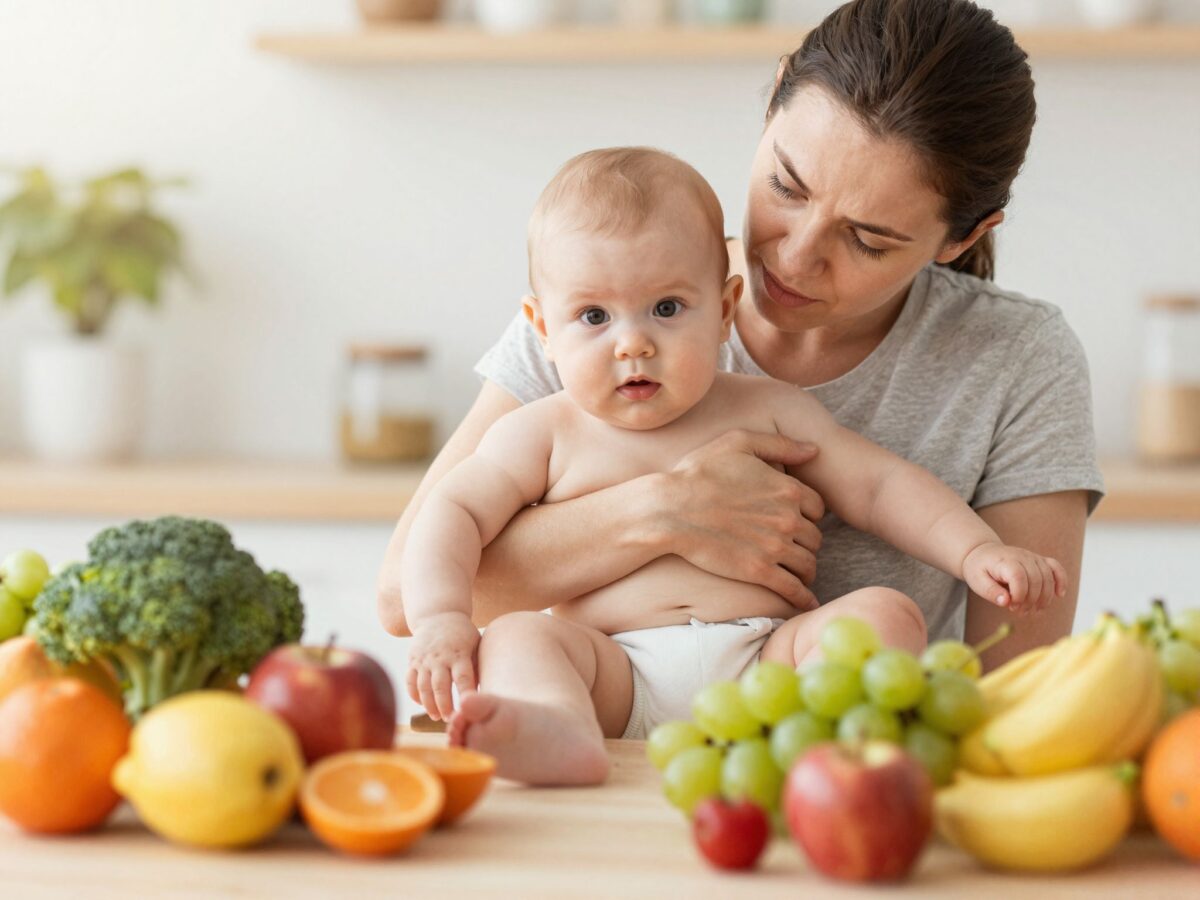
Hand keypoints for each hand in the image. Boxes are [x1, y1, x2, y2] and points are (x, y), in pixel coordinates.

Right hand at [406, 611, 480, 720]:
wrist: (438, 615)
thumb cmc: (463, 635)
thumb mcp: (475, 645)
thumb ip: (477, 667)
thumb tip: (484, 692)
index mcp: (459, 653)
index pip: (463, 677)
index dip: (465, 693)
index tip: (468, 708)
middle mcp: (440, 657)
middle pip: (440, 686)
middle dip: (444, 706)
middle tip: (451, 719)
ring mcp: (424, 659)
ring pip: (423, 686)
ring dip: (429, 704)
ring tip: (436, 716)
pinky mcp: (413, 660)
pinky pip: (410, 681)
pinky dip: (414, 695)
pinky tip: (422, 704)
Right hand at [663, 429, 824, 611]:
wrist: (670, 509)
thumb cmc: (698, 473)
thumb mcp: (738, 443)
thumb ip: (779, 444)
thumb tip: (814, 450)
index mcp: (787, 488)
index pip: (817, 507)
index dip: (808, 514)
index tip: (797, 521)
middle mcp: (787, 518)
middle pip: (814, 537)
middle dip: (806, 542)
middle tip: (794, 547)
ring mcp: (775, 546)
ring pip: (808, 564)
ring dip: (806, 569)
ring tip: (798, 574)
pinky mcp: (759, 571)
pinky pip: (793, 589)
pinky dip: (803, 597)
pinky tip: (805, 602)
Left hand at [962, 542, 1067, 614]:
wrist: (982, 553)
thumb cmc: (979, 569)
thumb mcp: (977, 582)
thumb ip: (991, 592)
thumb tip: (1006, 602)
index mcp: (1005, 561)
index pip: (1019, 577)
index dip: (1019, 596)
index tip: (1011, 607)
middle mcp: (1021, 556)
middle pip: (1036, 580)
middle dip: (1030, 601)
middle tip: (1019, 612)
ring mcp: (1032, 557)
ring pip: (1048, 577)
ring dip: (1044, 598)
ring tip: (1033, 611)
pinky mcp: (1039, 560)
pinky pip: (1056, 567)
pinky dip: (1061, 580)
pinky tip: (1059, 595)